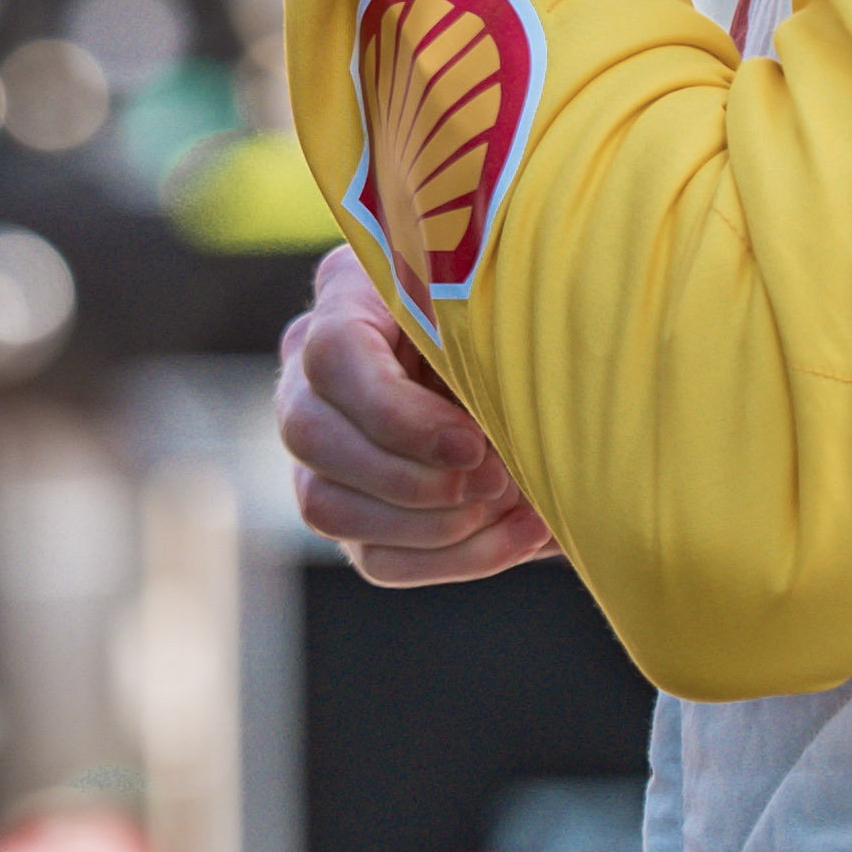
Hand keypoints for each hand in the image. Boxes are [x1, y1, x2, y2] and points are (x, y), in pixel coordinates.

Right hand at [277, 243, 557, 587]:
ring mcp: (321, 445)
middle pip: (310, 434)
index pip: (332, 355)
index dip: (397, 416)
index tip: (472, 445)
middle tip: (497, 480)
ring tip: (520, 510)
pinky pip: (374, 556)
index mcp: (350, 293)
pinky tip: (519, 536)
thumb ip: (494, 346)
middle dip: (411, 479)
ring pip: (326, 506)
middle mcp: (312, 368)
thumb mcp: (510, 311)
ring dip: (432, 526)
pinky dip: (452, 558)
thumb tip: (486, 438)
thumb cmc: (526, 318)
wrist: (540, 359)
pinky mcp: (352, 507)